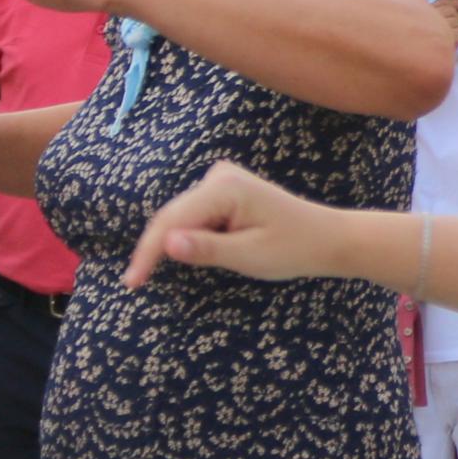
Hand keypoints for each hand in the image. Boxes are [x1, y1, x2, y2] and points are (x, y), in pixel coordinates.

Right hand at [125, 158, 338, 287]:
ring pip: (182, 217)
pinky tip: (200, 252)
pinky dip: (190, 236)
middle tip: (136, 283)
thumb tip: (167, 243)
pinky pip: (195, 216)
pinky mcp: (224, 190)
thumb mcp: (248, 256)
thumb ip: (206, 249)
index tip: (132, 282)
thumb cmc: (294, 248)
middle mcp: (219, 176)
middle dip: (155, 248)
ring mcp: (222, 180)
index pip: (172, 220)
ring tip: (165, 270)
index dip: (147, 252)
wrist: (326, 238)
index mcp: (225, 187)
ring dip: (174, 243)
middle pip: (172, 216)